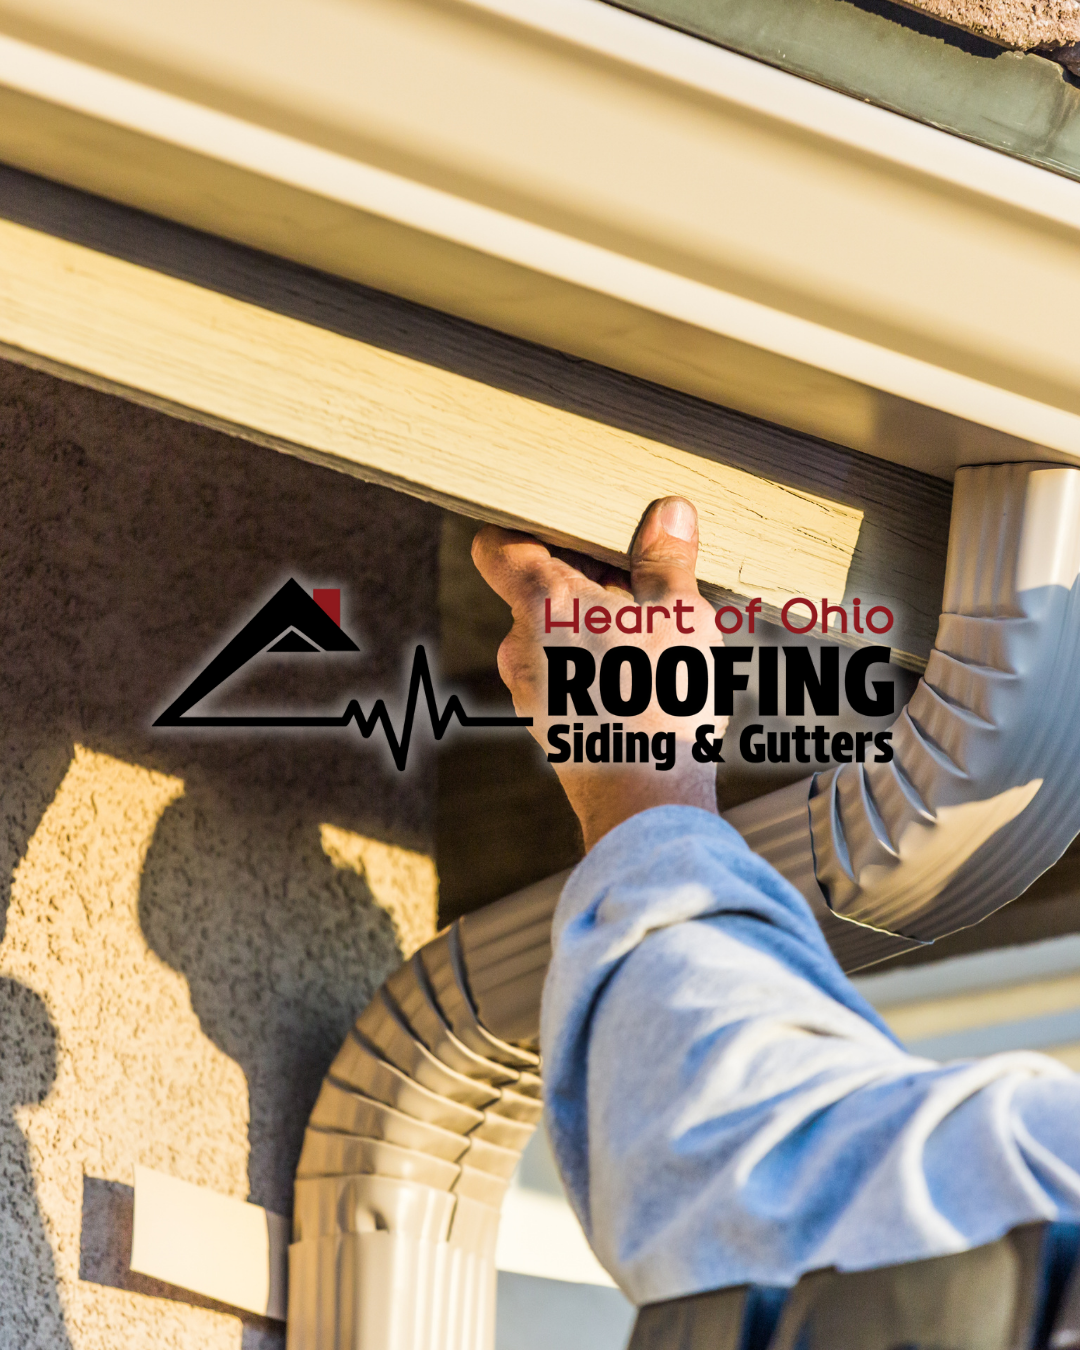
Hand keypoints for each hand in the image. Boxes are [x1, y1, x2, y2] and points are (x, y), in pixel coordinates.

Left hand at [472, 497, 723, 850]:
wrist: (646, 799)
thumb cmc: (659, 699)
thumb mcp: (677, 611)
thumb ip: (667, 557)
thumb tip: (669, 512)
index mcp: (544, 603)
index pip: (497, 546)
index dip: (525, 529)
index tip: (566, 526)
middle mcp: (520, 644)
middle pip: (539, 590)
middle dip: (587, 582)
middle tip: (642, 586)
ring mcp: (528, 689)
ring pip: (554, 637)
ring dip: (595, 628)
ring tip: (652, 639)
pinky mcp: (546, 724)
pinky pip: (563, 677)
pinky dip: (594, 668)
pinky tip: (641, 682)